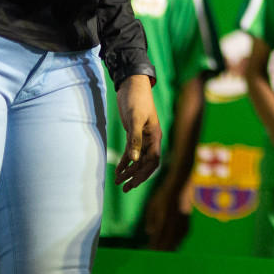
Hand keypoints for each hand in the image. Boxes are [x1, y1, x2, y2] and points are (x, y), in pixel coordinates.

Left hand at [114, 74, 161, 191]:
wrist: (132, 84)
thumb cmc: (136, 100)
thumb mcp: (135, 119)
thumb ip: (134, 139)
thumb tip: (133, 160)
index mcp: (155, 136)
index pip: (153, 160)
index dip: (144, 173)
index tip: (133, 183)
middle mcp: (151, 139)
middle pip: (145, 163)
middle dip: (136, 176)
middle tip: (124, 188)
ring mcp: (143, 137)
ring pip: (137, 159)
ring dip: (129, 171)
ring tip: (118, 181)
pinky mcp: (134, 133)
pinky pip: (131, 151)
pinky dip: (125, 161)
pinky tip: (118, 169)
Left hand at [143, 180, 189, 250]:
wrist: (179, 186)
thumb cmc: (163, 196)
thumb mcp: (152, 206)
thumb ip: (151, 220)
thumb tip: (150, 233)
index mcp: (163, 220)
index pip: (157, 238)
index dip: (153, 246)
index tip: (149, 251)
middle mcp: (173, 224)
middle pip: (166, 243)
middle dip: (160, 250)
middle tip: (155, 254)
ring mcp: (181, 224)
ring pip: (175, 241)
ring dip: (169, 247)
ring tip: (163, 251)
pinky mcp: (187, 222)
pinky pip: (182, 236)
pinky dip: (177, 241)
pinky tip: (173, 244)